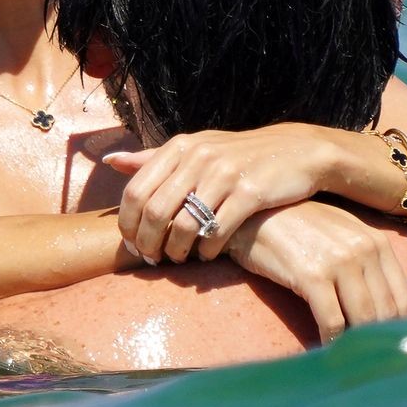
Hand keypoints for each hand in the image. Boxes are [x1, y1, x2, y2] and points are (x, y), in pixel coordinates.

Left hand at [102, 125, 328, 263]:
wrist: (295, 152)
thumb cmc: (237, 155)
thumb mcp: (195, 148)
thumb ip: (153, 158)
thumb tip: (110, 161)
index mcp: (179, 147)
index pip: (135, 191)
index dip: (128, 224)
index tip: (131, 244)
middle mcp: (198, 157)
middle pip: (155, 212)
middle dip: (148, 243)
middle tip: (151, 260)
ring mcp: (225, 175)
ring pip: (184, 225)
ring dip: (176, 251)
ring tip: (178, 260)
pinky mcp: (250, 193)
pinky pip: (217, 231)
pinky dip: (207, 250)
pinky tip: (207, 256)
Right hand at [226, 199, 406, 343]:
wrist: (254, 210)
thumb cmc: (300, 226)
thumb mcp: (346, 237)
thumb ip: (383, 267)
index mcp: (378, 244)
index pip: (404, 301)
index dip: (401, 331)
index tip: (391, 352)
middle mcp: (364, 251)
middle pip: (386, 314)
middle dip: (380, 344)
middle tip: (373, 366)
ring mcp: (339, 263)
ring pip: (363, 321)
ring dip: (358, 347)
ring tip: (351, 361)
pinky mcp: (312, 276)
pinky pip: (331, 322)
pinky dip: (331, 342)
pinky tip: (325, 350)